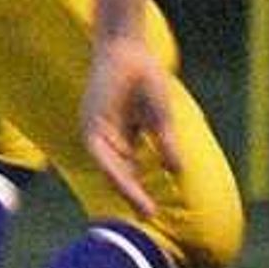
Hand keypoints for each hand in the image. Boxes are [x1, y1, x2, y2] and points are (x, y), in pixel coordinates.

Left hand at [81, 32, 177, 216]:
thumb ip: (165, 143)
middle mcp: (106, 137)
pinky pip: (104, 156)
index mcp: (120, 135)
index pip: (128, 170)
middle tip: (147, 219)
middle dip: (133, 198)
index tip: (152, 211)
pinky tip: (131, 187)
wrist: (128, 48)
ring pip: (112, 170)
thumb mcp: (160, 117)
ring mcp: (97, 132)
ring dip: (127, 191)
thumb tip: (176, 171)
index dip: (139, 191)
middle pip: (119, 175)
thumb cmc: (143, 76)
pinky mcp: (92, 124)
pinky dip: (118, 173)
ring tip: (145, 211)